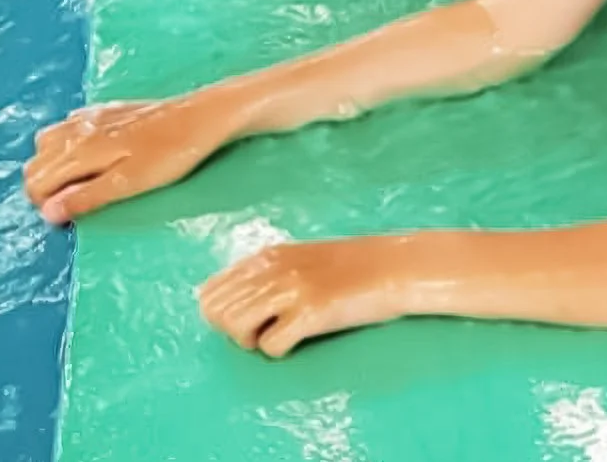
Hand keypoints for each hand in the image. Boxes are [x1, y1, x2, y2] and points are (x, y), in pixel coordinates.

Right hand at [24, 96, 233, 223]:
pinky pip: (68, 125)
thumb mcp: (130, 183)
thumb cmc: (171, 154)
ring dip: (51, 165)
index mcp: (80, 149)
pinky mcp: (108, 109)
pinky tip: (90, 154)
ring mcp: (92, 115)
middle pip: (36, 162)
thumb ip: (87, 197)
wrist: (205, 115)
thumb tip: (47, 213)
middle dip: (43, 187)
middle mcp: (78, 128)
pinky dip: (66, 144)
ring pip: (46, 142)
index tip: (67, 217)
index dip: (44, 205)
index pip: (36, 181)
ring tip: (78, 182)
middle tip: (72, 203)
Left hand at [200, 237, 407, 356]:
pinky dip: (280, 350)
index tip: (249, 317)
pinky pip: (271, 345)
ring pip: (235, 328)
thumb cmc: (352, 268)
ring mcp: (292, 290)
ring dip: (251, 340)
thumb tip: (223, 306)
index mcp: (268, 256)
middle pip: (217, 313)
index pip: (210, 291)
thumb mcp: (301, 260)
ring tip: (278, 333)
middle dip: (233, 330)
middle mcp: (274, 270)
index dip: (221, 313)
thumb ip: (265, 275)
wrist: (397, 267)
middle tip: (264, 329)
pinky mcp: (311, 313)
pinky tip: (300, 339)